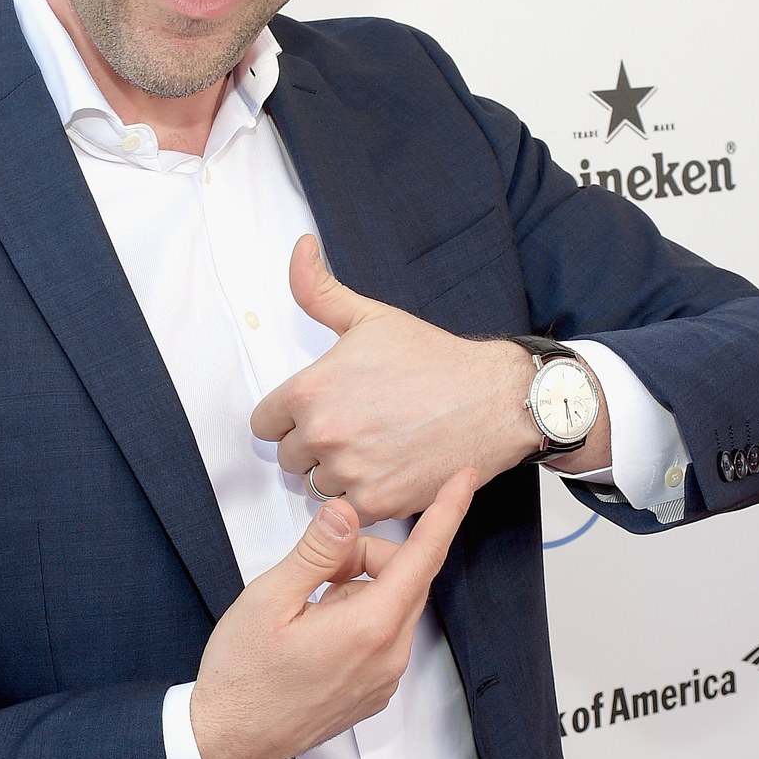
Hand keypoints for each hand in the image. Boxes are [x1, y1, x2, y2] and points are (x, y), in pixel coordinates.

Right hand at [189, 469, 477, 758]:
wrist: (228, 741)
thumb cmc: (241, 675)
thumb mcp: (269, 598)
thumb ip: (316, 552)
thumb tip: (346, 514)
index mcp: (369, 627)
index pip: (423, 556)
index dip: (446, 512)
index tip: (465, 479)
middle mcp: (389, 655)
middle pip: (405, 577)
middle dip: (366, 556)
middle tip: (313, 568)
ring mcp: (385, 678)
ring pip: (392, 606)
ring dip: (359, 590)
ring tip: (305, 610)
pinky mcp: (374, 691)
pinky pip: (383, 636)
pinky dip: (358, 619)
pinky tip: (314, 634)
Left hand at [250, 237, 547, 521]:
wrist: (494, 399)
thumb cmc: (433, 359)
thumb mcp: (370, 317)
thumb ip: (319, 290)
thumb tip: (300, 248)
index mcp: (308, 391)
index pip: (263, 424)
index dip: (289, 418)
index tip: (319, 412)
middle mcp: (323, 434)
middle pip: (289, 458)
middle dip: (314, 446)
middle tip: (355, 428)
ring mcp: (350, 472)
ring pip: (317, 486)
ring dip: (338, 474)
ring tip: (374, 448)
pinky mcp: (378, 503)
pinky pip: (348, 510)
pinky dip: (365, 496)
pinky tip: (390, 469)